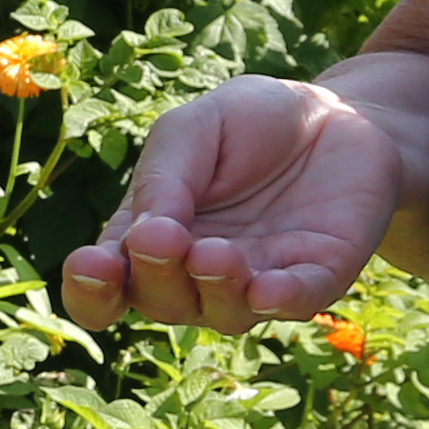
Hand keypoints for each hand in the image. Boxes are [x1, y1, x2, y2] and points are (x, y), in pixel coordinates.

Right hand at [62, 71, 428, 331]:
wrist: (338, 114)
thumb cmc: (252, 123)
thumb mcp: (195, 128)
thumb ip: (164, 176)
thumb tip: (142, 235)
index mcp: (150, 236)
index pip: (105, 285)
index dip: (90, 288)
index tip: (91, 264)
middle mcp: (195, 274)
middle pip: (160, 301)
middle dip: (156, 276)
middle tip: (166, 238)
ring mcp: (255, 281)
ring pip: (224, 314)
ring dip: (215, 289)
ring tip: (216, 253)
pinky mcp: (316, 277)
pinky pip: (295, 303)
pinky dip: (281, 300)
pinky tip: (269, 288)